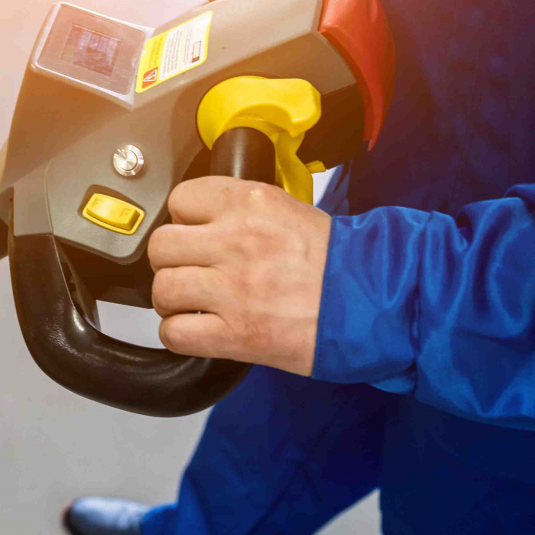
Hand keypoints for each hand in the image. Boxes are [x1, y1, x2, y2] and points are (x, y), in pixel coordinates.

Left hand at [148, 177, 331, 375]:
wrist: (372, 303)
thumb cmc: (336, 261)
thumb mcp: (289, 210)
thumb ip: (242, 209)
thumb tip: (201, 218)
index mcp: (251, 204)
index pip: (180, 199)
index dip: (182, 219)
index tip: (194, 232)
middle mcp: (236, 242)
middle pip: (162, 246)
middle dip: (171, 261)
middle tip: (191, 270)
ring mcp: (233, 290)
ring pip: (163, 289)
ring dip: (172, 300)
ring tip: (194, 303)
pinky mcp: (236, 334)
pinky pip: (175, 333)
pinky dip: (179, 335)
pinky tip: (199, 330)